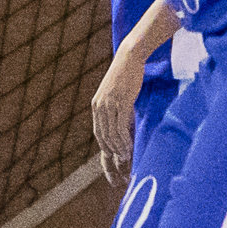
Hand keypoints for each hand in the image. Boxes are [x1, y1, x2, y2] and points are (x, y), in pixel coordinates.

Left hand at [91, 43, 148, 184]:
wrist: (129, 57)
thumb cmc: (126, 76)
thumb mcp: (118, 96)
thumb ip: (117, 112)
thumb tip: (124, 130)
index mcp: (96, 107)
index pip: (99, 136)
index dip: (105, 153)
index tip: (113, 166)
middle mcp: (100, 107)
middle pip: (103, 138)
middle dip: (112, 157)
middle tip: (121, 170)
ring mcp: (109, 105)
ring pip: (111, 135)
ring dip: (119, 150)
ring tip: (126, 160)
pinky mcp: (121, 102)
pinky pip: (120, 127)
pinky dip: (124, 141)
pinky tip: (129, 149)